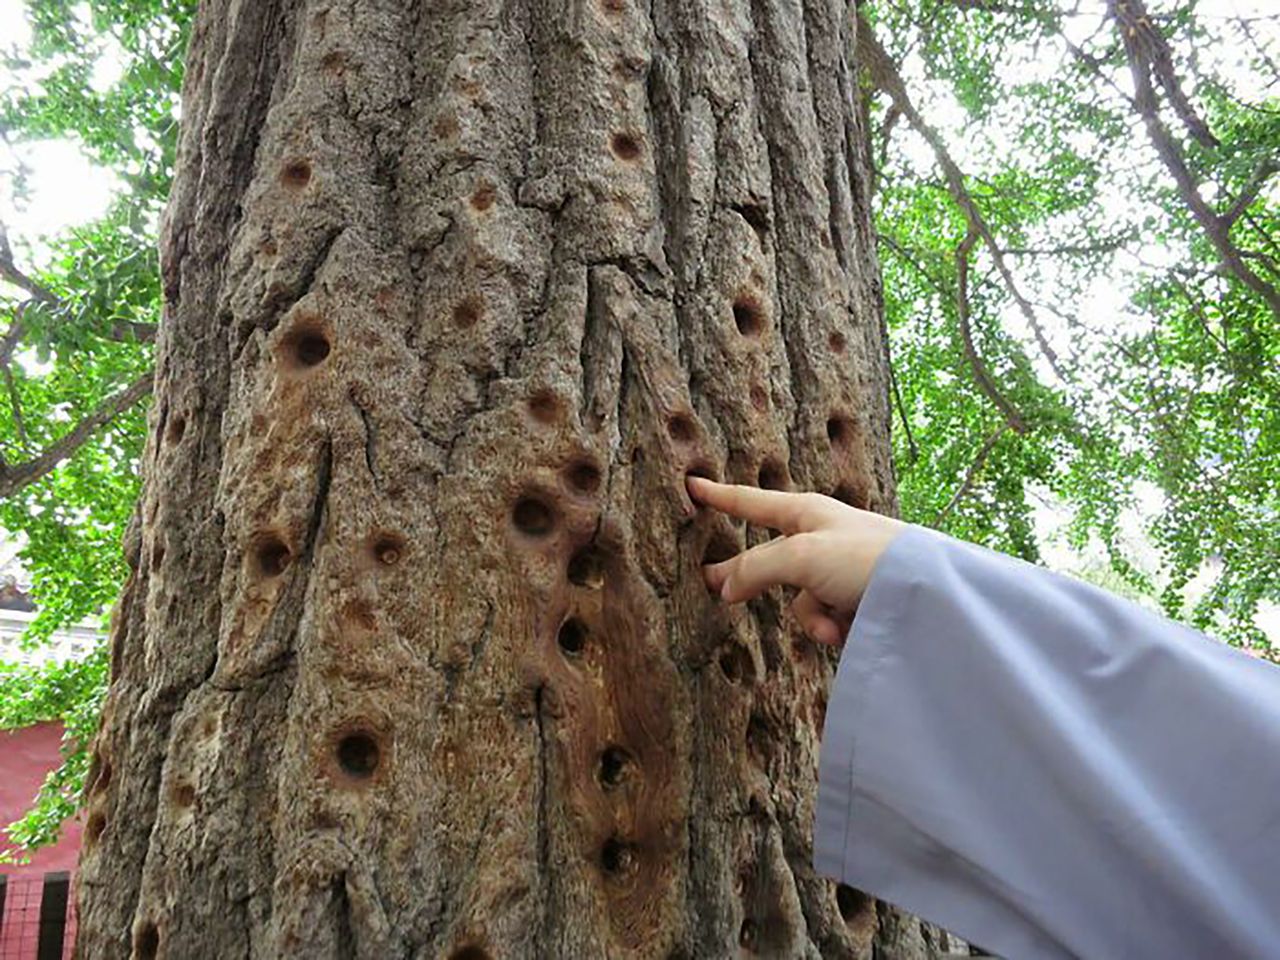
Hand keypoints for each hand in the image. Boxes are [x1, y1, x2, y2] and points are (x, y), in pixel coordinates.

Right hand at [686, 476, 906, 645]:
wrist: (927, 591)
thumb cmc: (866, 558)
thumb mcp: (801, 558)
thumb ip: (755, 570)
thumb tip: (724, 588)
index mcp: (805, 513)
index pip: (750, 502)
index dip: (719, 495)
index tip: (693, 483)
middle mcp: (818, 537)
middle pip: (767, 559)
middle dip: (749, 578)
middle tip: (710, 584)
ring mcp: (835, 570)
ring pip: (798, 598)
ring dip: (811, 617)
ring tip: (833, 627)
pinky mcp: (852, 600)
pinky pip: (823, 616)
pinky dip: (832, 627)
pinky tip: (850, 632)